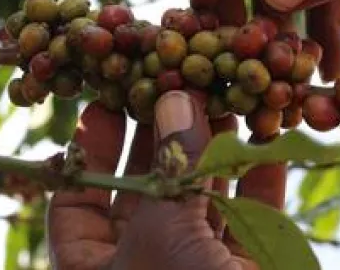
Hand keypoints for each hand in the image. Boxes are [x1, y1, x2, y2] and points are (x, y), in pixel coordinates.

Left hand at [47, 91, 285, 269]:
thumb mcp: (167, 240)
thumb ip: (171, 171)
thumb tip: (173, 100)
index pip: (75, 204)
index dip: (87, 151)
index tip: (102, 103)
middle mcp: (143, 269)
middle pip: (142, 189)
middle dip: (158, 138)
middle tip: (169, 87)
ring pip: (198, 199)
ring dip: (212, 151)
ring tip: (219, 99)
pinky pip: (250, 218)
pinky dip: (259, 180)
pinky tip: (263, 140)